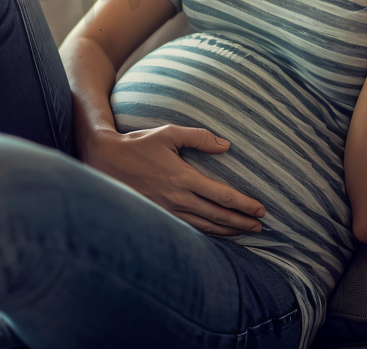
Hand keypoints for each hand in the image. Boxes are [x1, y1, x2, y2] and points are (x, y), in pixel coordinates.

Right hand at [80, 125, 265, 235]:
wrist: (105, 160)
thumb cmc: (138, 144)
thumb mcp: (168, 133)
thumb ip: (199, 137)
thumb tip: (226, 145)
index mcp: (182, 177)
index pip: (222, 195)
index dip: (244, 204)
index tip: (260, 208)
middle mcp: (177, 198)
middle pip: (218, 215)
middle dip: (242, 222)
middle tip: (261, 225)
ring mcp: (167, 210)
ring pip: (205, 226)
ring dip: (228, 231)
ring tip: (245, 231)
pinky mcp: (159, 215)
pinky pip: (189, 229)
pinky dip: (208, 233)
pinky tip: (217, 233)